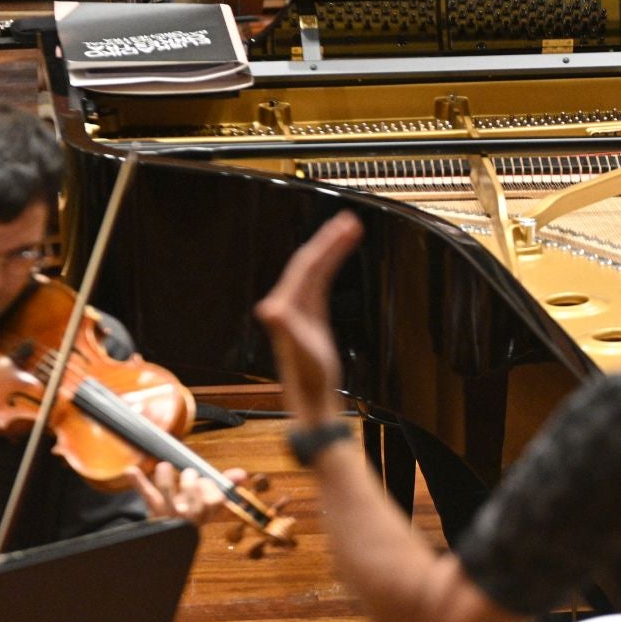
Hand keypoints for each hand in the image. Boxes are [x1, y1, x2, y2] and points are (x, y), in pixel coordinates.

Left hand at [129, 461, 241, 523]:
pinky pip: (146, 494)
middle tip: (187, 476)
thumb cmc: (191, 514)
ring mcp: (170, 513)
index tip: (204, 482)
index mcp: (205, 512)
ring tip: (164, 467)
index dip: (209, 487)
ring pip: (167, 492)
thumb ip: (225, 485)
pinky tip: (131, 470)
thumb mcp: (209, 502)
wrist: (169, 540)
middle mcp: (189, 516)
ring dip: (165, 476)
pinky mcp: (153, 511)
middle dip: (189, 479)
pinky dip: (138, 481)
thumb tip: (242, 473)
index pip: (214, 500)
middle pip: (191, 491)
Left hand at [256, 212, 364, 426]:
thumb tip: (270, 309)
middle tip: (350, 221)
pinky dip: (331, 266)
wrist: (312, 401)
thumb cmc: (309, 379)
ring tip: (350, 231)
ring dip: (332, 250)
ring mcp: (300, 311)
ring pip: (315, 270)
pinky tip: (338, 260)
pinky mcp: (310, 318)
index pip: (307, 266)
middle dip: (329, 240)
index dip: (325, 244)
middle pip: (310, 263)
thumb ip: (285, 328)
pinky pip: (320, 282)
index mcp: (287, 306)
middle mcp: (290, 305)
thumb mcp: (301, 352)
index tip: (344, 227)